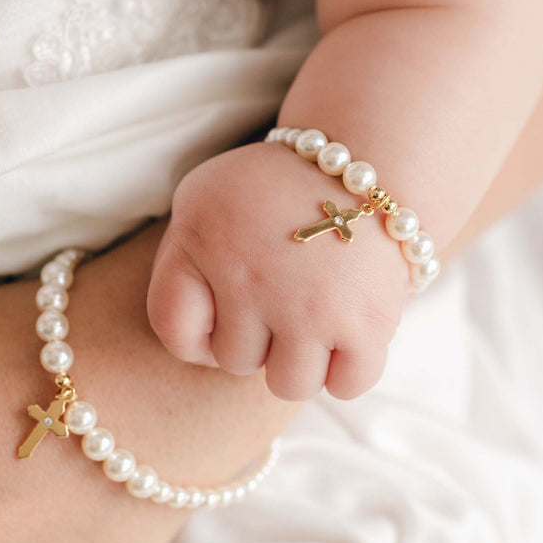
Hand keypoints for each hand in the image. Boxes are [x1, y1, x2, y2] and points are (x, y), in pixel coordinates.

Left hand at [147, 143, 408, 400]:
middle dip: (253, 338)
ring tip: (309, 323)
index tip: (220, 314)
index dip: (197, 334)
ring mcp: (310, 307)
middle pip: (233, 362)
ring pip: (288, 385)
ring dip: (296, 361)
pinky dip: (346, 370)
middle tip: (278, 299)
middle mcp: (251, 280)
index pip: (175, 332)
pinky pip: (347, 386)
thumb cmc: (273, 187)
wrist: (365, 156)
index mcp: (202, 242)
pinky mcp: (368, 323)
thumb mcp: (200, 198)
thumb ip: (176, 262)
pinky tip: (343, 336)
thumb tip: (194, 342)